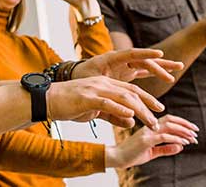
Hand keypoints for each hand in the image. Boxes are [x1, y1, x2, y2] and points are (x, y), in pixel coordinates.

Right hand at [47, 76, 162, 129]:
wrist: (46, 100)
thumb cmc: (69, 105)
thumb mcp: (95, 111)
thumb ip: (114, 114)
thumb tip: (131, 120)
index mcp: (105, 84)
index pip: (131, 90)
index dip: (147, 99)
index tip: (159, 110)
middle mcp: (102, 83)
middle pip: (131, 92)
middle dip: (148, 105)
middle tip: (159, 118)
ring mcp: (94, 88)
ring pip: (123, 97)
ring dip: (140, 110)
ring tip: (150, 122)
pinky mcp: (86, 97)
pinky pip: (107, 102)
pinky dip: (120, 108)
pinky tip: (131, 115)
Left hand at [75, 48, 183, 83]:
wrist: (75, 77)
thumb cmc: (80, 79)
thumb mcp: (90, 83)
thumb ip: (105, 92)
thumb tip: (122, 106)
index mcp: (111, 58)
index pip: (130, 53)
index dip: (145, 53)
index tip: (160, 53)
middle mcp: (121, 60)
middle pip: (142, 60)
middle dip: (158, 66)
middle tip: (171, 74)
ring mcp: (125, 65)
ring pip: (146, 64)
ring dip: (162, 66)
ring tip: (179, 66)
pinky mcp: (127, 72)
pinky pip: (144, 71)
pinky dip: (156, 73)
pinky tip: (169, 76)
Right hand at [105, 115, 198, 168]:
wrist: (117, 158)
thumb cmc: (132, 154)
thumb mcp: (152, 152)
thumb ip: (166, 149)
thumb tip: (180, 146)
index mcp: (150, 128)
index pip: (168, 120)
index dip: (182, 122)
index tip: (193, 129)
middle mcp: (148, 127)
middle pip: (170, 119)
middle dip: (185, 124)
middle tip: (196, 132)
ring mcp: (146, 133)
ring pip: (168, 126)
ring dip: (183, 131)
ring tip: (192, 138)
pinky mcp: (145, 141)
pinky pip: (163, 137)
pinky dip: (175, 138)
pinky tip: (183, 142)